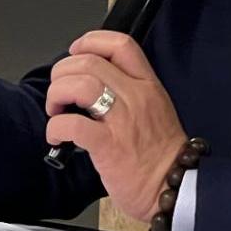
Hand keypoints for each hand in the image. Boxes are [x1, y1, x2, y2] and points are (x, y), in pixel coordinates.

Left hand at [44, 31, 186, 221]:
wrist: (175, 189)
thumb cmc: (160, 154)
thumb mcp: (154, 108)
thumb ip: (128, 91)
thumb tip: (91, 83)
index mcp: (148, 85)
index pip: (120, 44)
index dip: (90, 41)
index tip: (75, 52)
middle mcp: (136, 96)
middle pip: (89, 62)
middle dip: (63, 72)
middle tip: (59, 91)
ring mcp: (123, 121)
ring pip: (79, 85)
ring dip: (57, 94)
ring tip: (55, 110)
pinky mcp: (109, 147)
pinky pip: (72, 124)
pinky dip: (56, 127)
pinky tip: (56, 136)